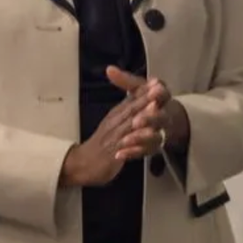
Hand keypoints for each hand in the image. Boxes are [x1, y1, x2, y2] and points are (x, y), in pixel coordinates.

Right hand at [59, 70, 170, 186]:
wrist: (83, 162)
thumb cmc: (101, 143)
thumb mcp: (113, 123)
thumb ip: (126, 111)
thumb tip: (136, 97)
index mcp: (116, 115)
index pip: (130, 100)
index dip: (143, 90)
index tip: (157, 80)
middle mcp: (115, 122)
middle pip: (131, 108)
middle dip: (146, 98)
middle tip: (159, 88)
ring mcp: (114, 136)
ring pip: (130, 124)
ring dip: (143, 114)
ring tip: (156, 106)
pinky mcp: (114, 151)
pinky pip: (127, 144)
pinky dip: (138, 137)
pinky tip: (149, 134)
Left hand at [105, 66, 184, 153]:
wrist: (167, 122)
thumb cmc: (150, 102)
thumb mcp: (138, 89)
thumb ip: (125, 80)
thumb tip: (109, 69)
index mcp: (162, 98)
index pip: (163, 93)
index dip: (158, 92)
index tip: (155, 89)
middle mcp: (165, 115)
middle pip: (160, 117)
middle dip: (149, 119)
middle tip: (136, 121)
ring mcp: (161, 132)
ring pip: (153, 137)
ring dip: (139, 138)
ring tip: (126, 140)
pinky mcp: (154, 147)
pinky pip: (145, 151)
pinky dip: (133, 152)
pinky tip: (120, 154)